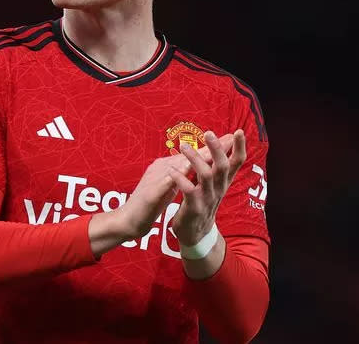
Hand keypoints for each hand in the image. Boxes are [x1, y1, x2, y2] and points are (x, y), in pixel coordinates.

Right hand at [117, 133, 234, 239]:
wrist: (128, 221)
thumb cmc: (148, 204)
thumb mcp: (167, 186)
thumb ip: (179, 175)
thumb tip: (193, 167)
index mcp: (166, 167)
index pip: (191, 155)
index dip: (211, 148)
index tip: (230, 140)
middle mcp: (160, 168)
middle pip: (187, 155)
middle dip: (208, 147)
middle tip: (229, 138)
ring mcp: (155, 179)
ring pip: (176, 165)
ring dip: (194, 157)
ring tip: (212, 150)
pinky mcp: (150, 193)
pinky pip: (164, 183)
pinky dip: (176, 176)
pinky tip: (186, 170)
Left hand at [167, 130, 246, 245]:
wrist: (194, 232)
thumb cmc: (202, 201)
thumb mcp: (213, 184)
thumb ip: (216, 167)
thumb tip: (222, 145)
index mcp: (223, 181)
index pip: (236, 162)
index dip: (239, 147)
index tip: (239, 131)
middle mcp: (219, 188)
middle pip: (223, 166)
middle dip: (217, 149)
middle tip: (208, 133)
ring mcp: (208, 198)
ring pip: (206, 175)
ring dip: (195, 159)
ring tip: (183, 146)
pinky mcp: (195, 207)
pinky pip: (190, 191)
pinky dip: (180, 179)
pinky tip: (172, 170)